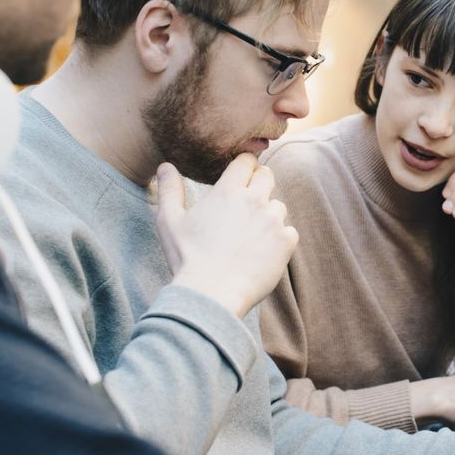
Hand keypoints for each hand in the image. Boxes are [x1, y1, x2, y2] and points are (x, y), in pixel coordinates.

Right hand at [156, 154, 297, 317]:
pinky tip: (261, 252)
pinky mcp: (286, 241)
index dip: (244, 167)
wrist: (212, 293)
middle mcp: (254, 200)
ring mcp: (273, 220)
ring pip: (278, 206)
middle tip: (247, 204)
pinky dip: (279, 239)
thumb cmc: (187, 258)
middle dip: (259, 184)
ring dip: (268, 215)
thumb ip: (169, 190)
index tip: (240, 177)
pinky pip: (289, 231)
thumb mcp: (170, 221)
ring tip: (250, 236)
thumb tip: (165, 166)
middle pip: (267, 176)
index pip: (246, 161)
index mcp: (228, 191)